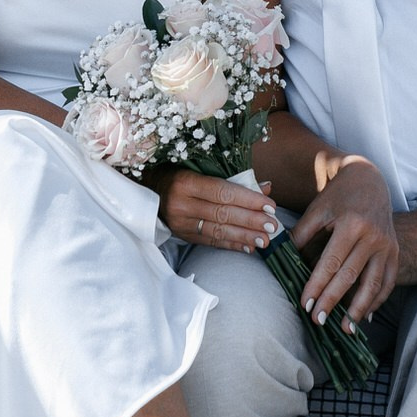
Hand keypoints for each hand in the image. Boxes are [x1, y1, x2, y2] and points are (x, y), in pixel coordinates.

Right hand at [155, 167, 279, 252]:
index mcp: (185, 182)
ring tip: (265, 240)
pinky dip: (231, 244)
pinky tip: (248, 247)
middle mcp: (180, 204)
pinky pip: (210, 241)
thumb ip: (234, 178)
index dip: (248, 199)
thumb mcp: (200, 169)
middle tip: (272, 226)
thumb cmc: (178, 173)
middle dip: (250, 221)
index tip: (269, 205)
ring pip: (217, 230)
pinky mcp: (181, 236)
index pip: (222, 192)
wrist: (145, 190)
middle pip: (222, 213)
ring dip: (244, 236)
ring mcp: (179, 223)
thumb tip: (266, 187)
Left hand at [291, 159, 399, 328]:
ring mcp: (387, 246)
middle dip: (333, 301)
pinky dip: (377, 301)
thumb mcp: (316, 210)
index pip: (332, 262)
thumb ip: (301, 235)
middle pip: (351, 276)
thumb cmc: (337, 196)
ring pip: (374, 283)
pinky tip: (364, 317)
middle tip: (318, 321)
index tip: (305, 304)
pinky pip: (388, 282)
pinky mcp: (395, 253)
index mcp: (352, 224)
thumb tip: (282, 259)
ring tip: (345, 329)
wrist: (369, 180)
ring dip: (359, 309)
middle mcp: (373, 236)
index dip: (317, 285)